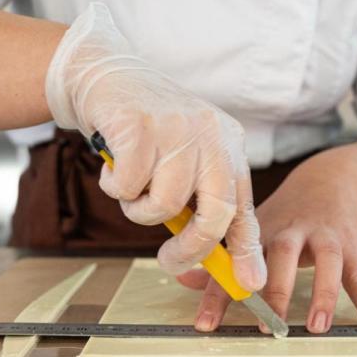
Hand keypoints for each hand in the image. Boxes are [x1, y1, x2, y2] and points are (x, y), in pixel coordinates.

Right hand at [44, 2, 265, 289]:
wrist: (107, 74)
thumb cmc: (148, 130)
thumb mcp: (186, 158)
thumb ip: (201, 200)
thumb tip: (219, 258)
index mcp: (229, 145)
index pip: (244, 206)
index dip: (247, 248)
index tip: (249, 282)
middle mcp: (211, 135)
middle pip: (216, 211)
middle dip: (192, 248)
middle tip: (169, 260)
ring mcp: (177, 128)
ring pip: (165, 204)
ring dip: (139, 210)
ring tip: (131, 187)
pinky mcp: (140, 125)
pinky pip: (129, 187)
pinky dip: (116, 188)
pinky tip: (114, 166)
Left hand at [182, 147, 356, 333]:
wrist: (330, 181)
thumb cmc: (284, 216)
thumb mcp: (252, 230)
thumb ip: (222, 260)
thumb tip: (182, 281)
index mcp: (261, 230)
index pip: (232, 263)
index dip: (217, 294)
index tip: (205, 325)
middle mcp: (292, 231)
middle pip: (282, 254)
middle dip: (276, 289)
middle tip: (270, 324)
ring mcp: (324, 236)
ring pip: (327, 261)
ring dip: (323, 293)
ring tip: (318, 326)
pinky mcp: (351, 245)